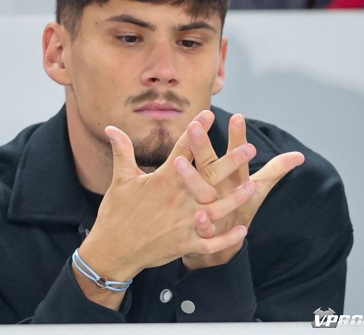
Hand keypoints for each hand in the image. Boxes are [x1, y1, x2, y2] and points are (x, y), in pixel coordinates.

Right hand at [77, 112, 257, 283]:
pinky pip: (209, 242)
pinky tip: (242, 230)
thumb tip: (111, 127)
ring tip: (252, 186)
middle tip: (249, 148)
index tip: (208, 114)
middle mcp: (176, 199)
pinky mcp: (183, 244)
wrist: (112, 249)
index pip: (182, 150)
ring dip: (234, 199)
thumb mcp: (120, 179)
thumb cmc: (116, 212)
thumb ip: (122, 150)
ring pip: (215, 209)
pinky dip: (226, 238)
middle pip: (207, 177)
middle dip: (229, 162)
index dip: (196, 131)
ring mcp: (182, 223)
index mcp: (162, 180)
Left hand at [179, 112, 304, 269]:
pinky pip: (204, 229)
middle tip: (194, 126)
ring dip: (192, 179)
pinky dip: (203, 224)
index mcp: (234, 180)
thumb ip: (275, 170)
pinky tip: (198, 216)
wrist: (223, 250)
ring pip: (202, 193)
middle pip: (212, 167)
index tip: (237, 117)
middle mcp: (224, 193)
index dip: (238, 138)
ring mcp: (216, 212)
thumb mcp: (257, 190)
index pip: (237, 155)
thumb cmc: (238, 210)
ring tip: (179, 161)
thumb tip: (300, 155)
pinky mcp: (207, 234)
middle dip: (204, 147)